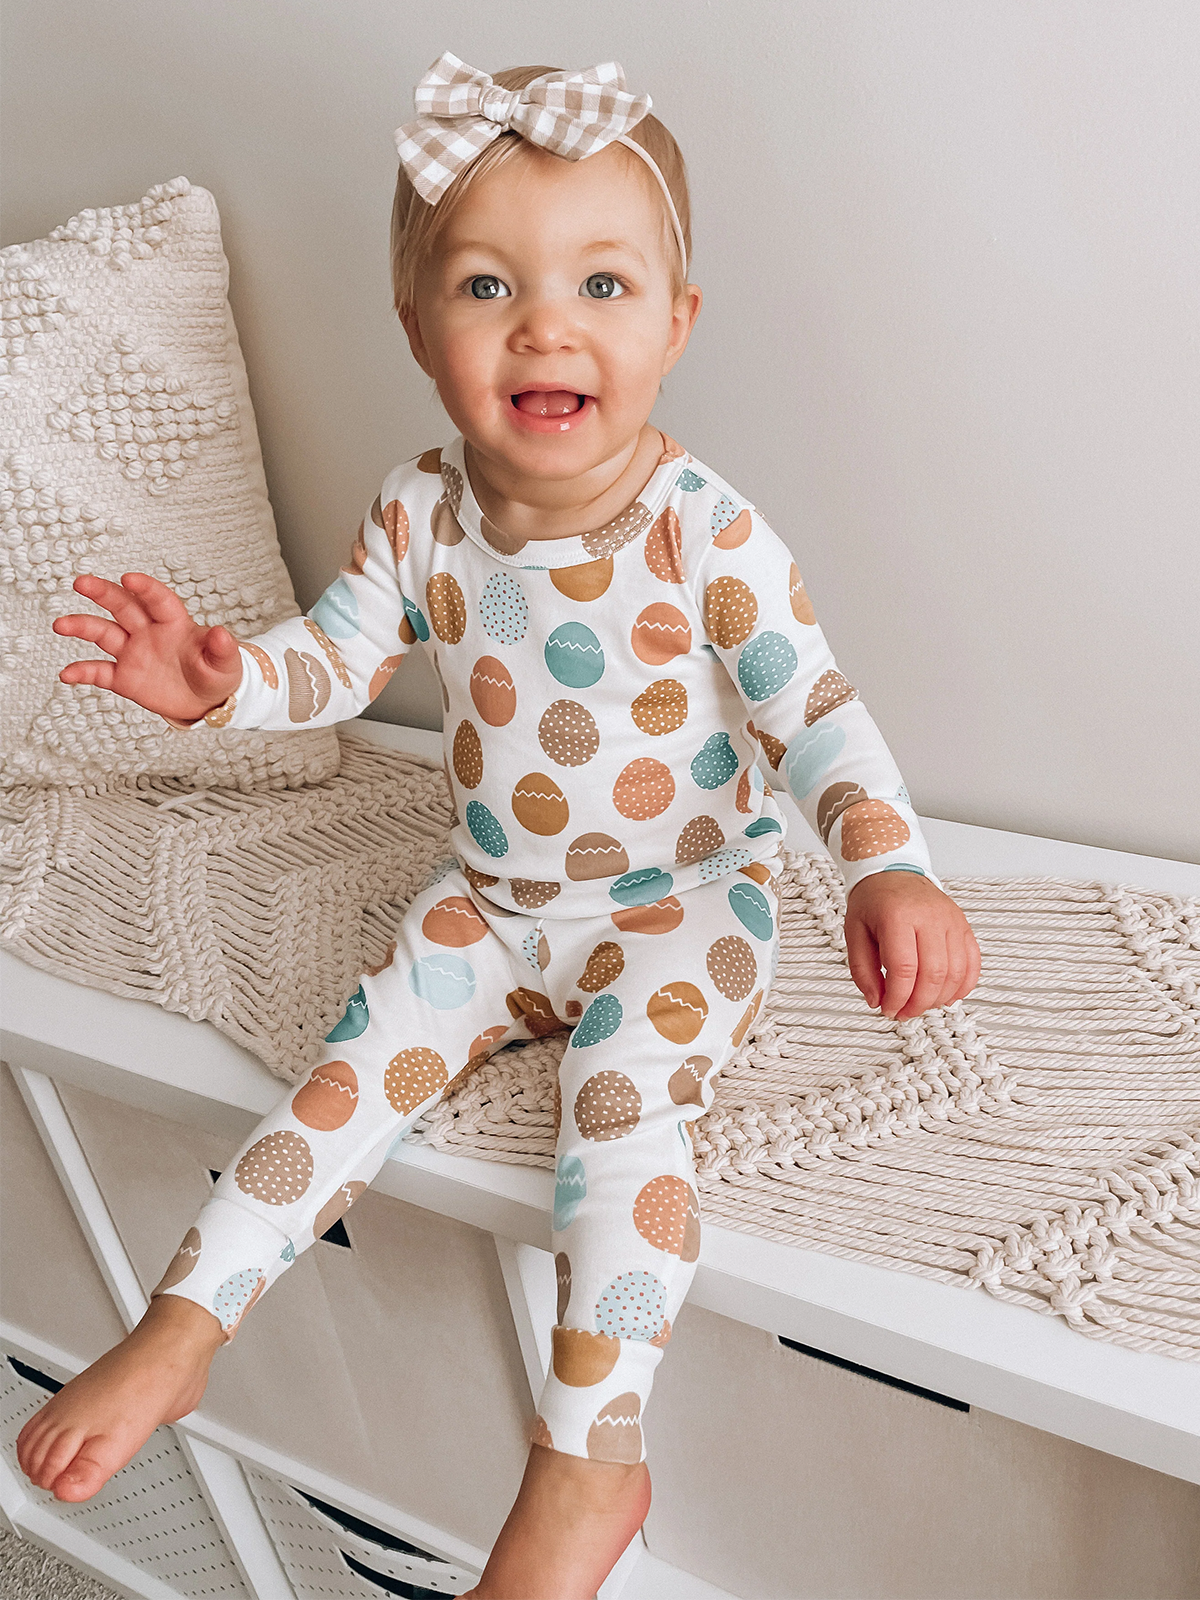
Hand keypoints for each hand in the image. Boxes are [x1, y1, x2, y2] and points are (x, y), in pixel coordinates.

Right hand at [53, 572, 242, 723]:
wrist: (206, 702)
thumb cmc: (217, 675)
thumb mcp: (226, 664)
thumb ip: (222, 648)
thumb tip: (221, 633)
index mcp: (175, 624)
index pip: (158, 600)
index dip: (145, 589)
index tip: (129, 578)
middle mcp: (149, 632)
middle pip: (123, 606)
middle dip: (103, 593)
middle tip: (81, 582)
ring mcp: (133, 653)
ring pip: (104, 633)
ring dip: (82, 627)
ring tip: (61, 625)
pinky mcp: (124, 677)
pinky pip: (99, 671)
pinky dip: (82, 671)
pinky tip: (67, 674)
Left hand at [845, 870, 980, 1019]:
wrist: (894, 872)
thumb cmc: (874, 902)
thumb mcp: (854, 931)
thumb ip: (862, 970)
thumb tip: (877, 1001)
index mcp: (898, 915)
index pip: (904, 968)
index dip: (897, 997)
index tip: (888, 1009)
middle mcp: (930, 916)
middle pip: (934, 974)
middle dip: (918, 1003)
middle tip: (904, 1013)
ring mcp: (951, 920)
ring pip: (956, 972)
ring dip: (939, 999)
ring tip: (920, 1005)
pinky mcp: (964, 926)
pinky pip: (973, 963)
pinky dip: (963, 986)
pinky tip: (946, 997)